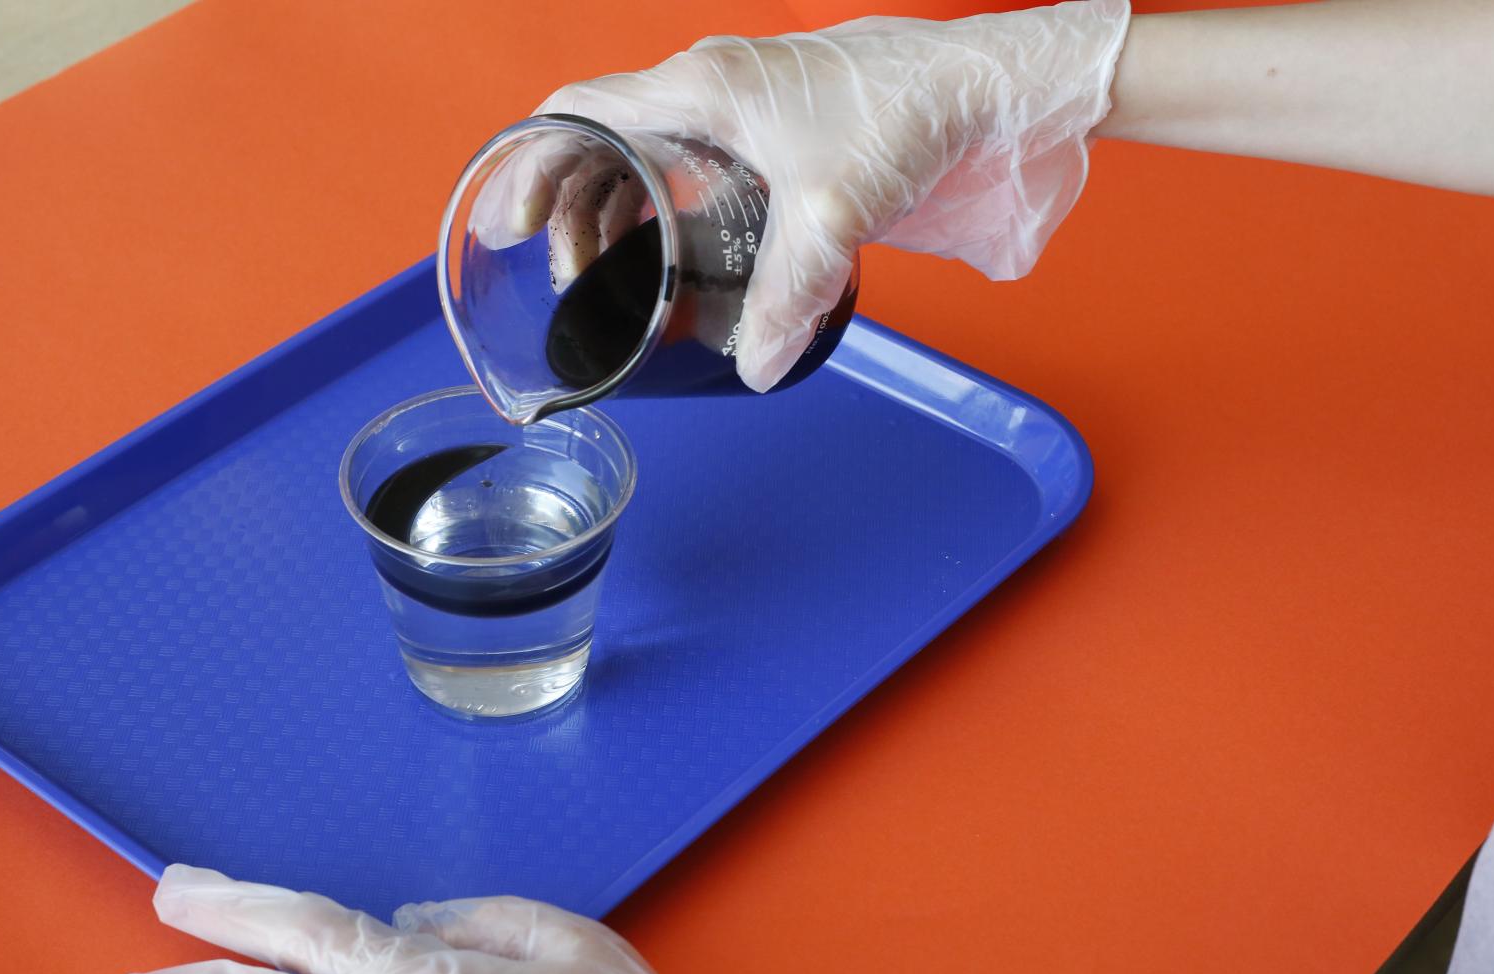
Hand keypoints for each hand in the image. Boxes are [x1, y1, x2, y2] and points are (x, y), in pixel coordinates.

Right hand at [530, 1, 1129, 389]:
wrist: (982, 88)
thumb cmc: (907, 113)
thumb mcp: (835, 215)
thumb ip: (789, 297)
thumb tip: (757, 366)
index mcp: (700, 89)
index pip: (579, 108)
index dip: (531, 163)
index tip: (511, 222)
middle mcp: (708, 92)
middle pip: (602, 143)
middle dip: (572, 211)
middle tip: (571, 279)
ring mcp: (741, 112)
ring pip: (646, 159)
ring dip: (618, 216)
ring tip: (613, 281)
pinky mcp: (774, 137)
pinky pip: (694, 170)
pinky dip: (669, 215)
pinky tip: (678, 265)